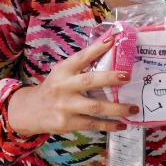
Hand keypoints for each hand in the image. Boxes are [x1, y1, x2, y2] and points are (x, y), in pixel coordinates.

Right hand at [5, 38, 136, 137]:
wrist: (31, 110)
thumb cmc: (54, 88)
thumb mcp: (62, 72)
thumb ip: (81, 66)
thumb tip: (108, 53)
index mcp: (63, 70)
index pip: (81, 57)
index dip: (97, 48)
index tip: (113, 40)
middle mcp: (64, 86)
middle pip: (89, 81)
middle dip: (110, 78)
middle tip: (128, 76)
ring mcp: (66, 106)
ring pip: (95, 107)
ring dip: (117, 108)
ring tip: (133, 108)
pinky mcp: (68, 123)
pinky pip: (92, 124)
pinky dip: (109, 125)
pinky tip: (122, 124)